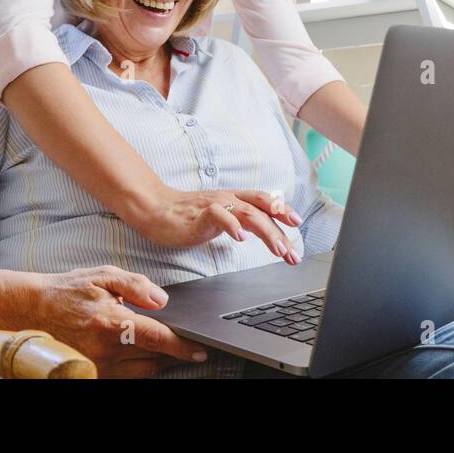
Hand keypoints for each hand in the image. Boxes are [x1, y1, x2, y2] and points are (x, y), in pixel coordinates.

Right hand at [31, 265, 210, 377]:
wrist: (34, 310)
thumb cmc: (69, 291)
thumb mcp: (103, 275)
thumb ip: (136, 285)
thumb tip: (162, 300)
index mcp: (109, 322)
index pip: (155, 338)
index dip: (181, 346)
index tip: (199, 349)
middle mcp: (103, 349)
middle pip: (154, 357)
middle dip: (173, 351)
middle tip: (184, 342)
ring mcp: (98, 366)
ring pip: (143, 371)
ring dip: (159, 361)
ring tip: (163, 346)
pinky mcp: (94, 374)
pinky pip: (127, 377)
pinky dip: (141, 368)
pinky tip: (143, 355)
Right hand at [131, 187, 303, 260]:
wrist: (155, 209)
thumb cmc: (187, 215)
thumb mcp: (219, 216)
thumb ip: (238, 219)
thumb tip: (259, 230)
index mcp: (234, 198)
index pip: (264, 200)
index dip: (282, 210)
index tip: (297, 224)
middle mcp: (228, 198)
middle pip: (262, 210)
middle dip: (281, 232)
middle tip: (292, 254)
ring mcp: (215, 204)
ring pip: (248, 213)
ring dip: (266, 232)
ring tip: (278, 250)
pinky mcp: (200, 214)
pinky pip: (220, 216)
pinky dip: (233, 226)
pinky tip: (242, 238)